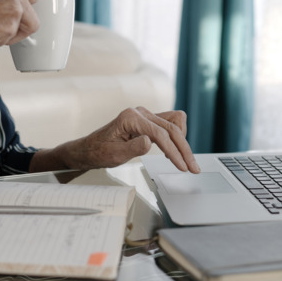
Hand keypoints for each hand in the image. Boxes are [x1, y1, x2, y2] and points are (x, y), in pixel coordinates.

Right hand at [0, 0, 39, 46]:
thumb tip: (9, 7)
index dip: (23, 9)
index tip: (14, 15)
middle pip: (33, 17)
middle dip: (19, 27)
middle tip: (0, 28)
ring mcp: (15, 8)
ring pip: (23, 31)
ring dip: (6, 35)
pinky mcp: (9, 26)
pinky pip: (8, 41)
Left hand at [30, 107, 199, 173]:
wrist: (89, 149)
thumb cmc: (99, 152)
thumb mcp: (114, 155)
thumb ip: (133, 148)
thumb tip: (150, 142)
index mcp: (131, 118)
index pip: (160, 134)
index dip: (174, 152)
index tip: (183, 167)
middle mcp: (140, 112)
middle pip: (172, 128)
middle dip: (184, 149)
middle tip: (192, 168)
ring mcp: (145, 114)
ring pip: (174, 123)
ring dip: (183, 141)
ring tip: (187, 161)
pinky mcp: (148, 120)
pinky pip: (169, 123)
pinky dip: (177, 136)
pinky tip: (177, 152)